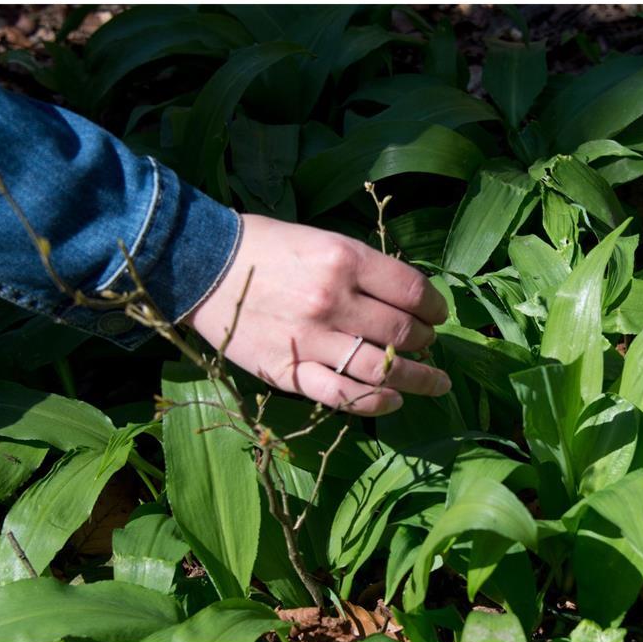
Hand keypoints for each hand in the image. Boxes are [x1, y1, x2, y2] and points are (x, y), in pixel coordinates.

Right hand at [185, 214, 450, 415]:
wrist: (204, 266)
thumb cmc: (268, 248)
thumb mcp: (324, 240)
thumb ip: (366, 269)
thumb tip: (410, 299)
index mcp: (345, 260)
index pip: (413, 292)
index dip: (436, 308)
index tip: (438, 315)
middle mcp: (333, 300)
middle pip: (404, 332)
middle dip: (427, 342)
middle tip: (430, 345)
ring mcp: (310, 339)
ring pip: (383, 369)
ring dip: (419, 379)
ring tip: (434, 382)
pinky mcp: (288, 370)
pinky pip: (342, 394)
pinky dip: (376, 401)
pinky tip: (394, 400)